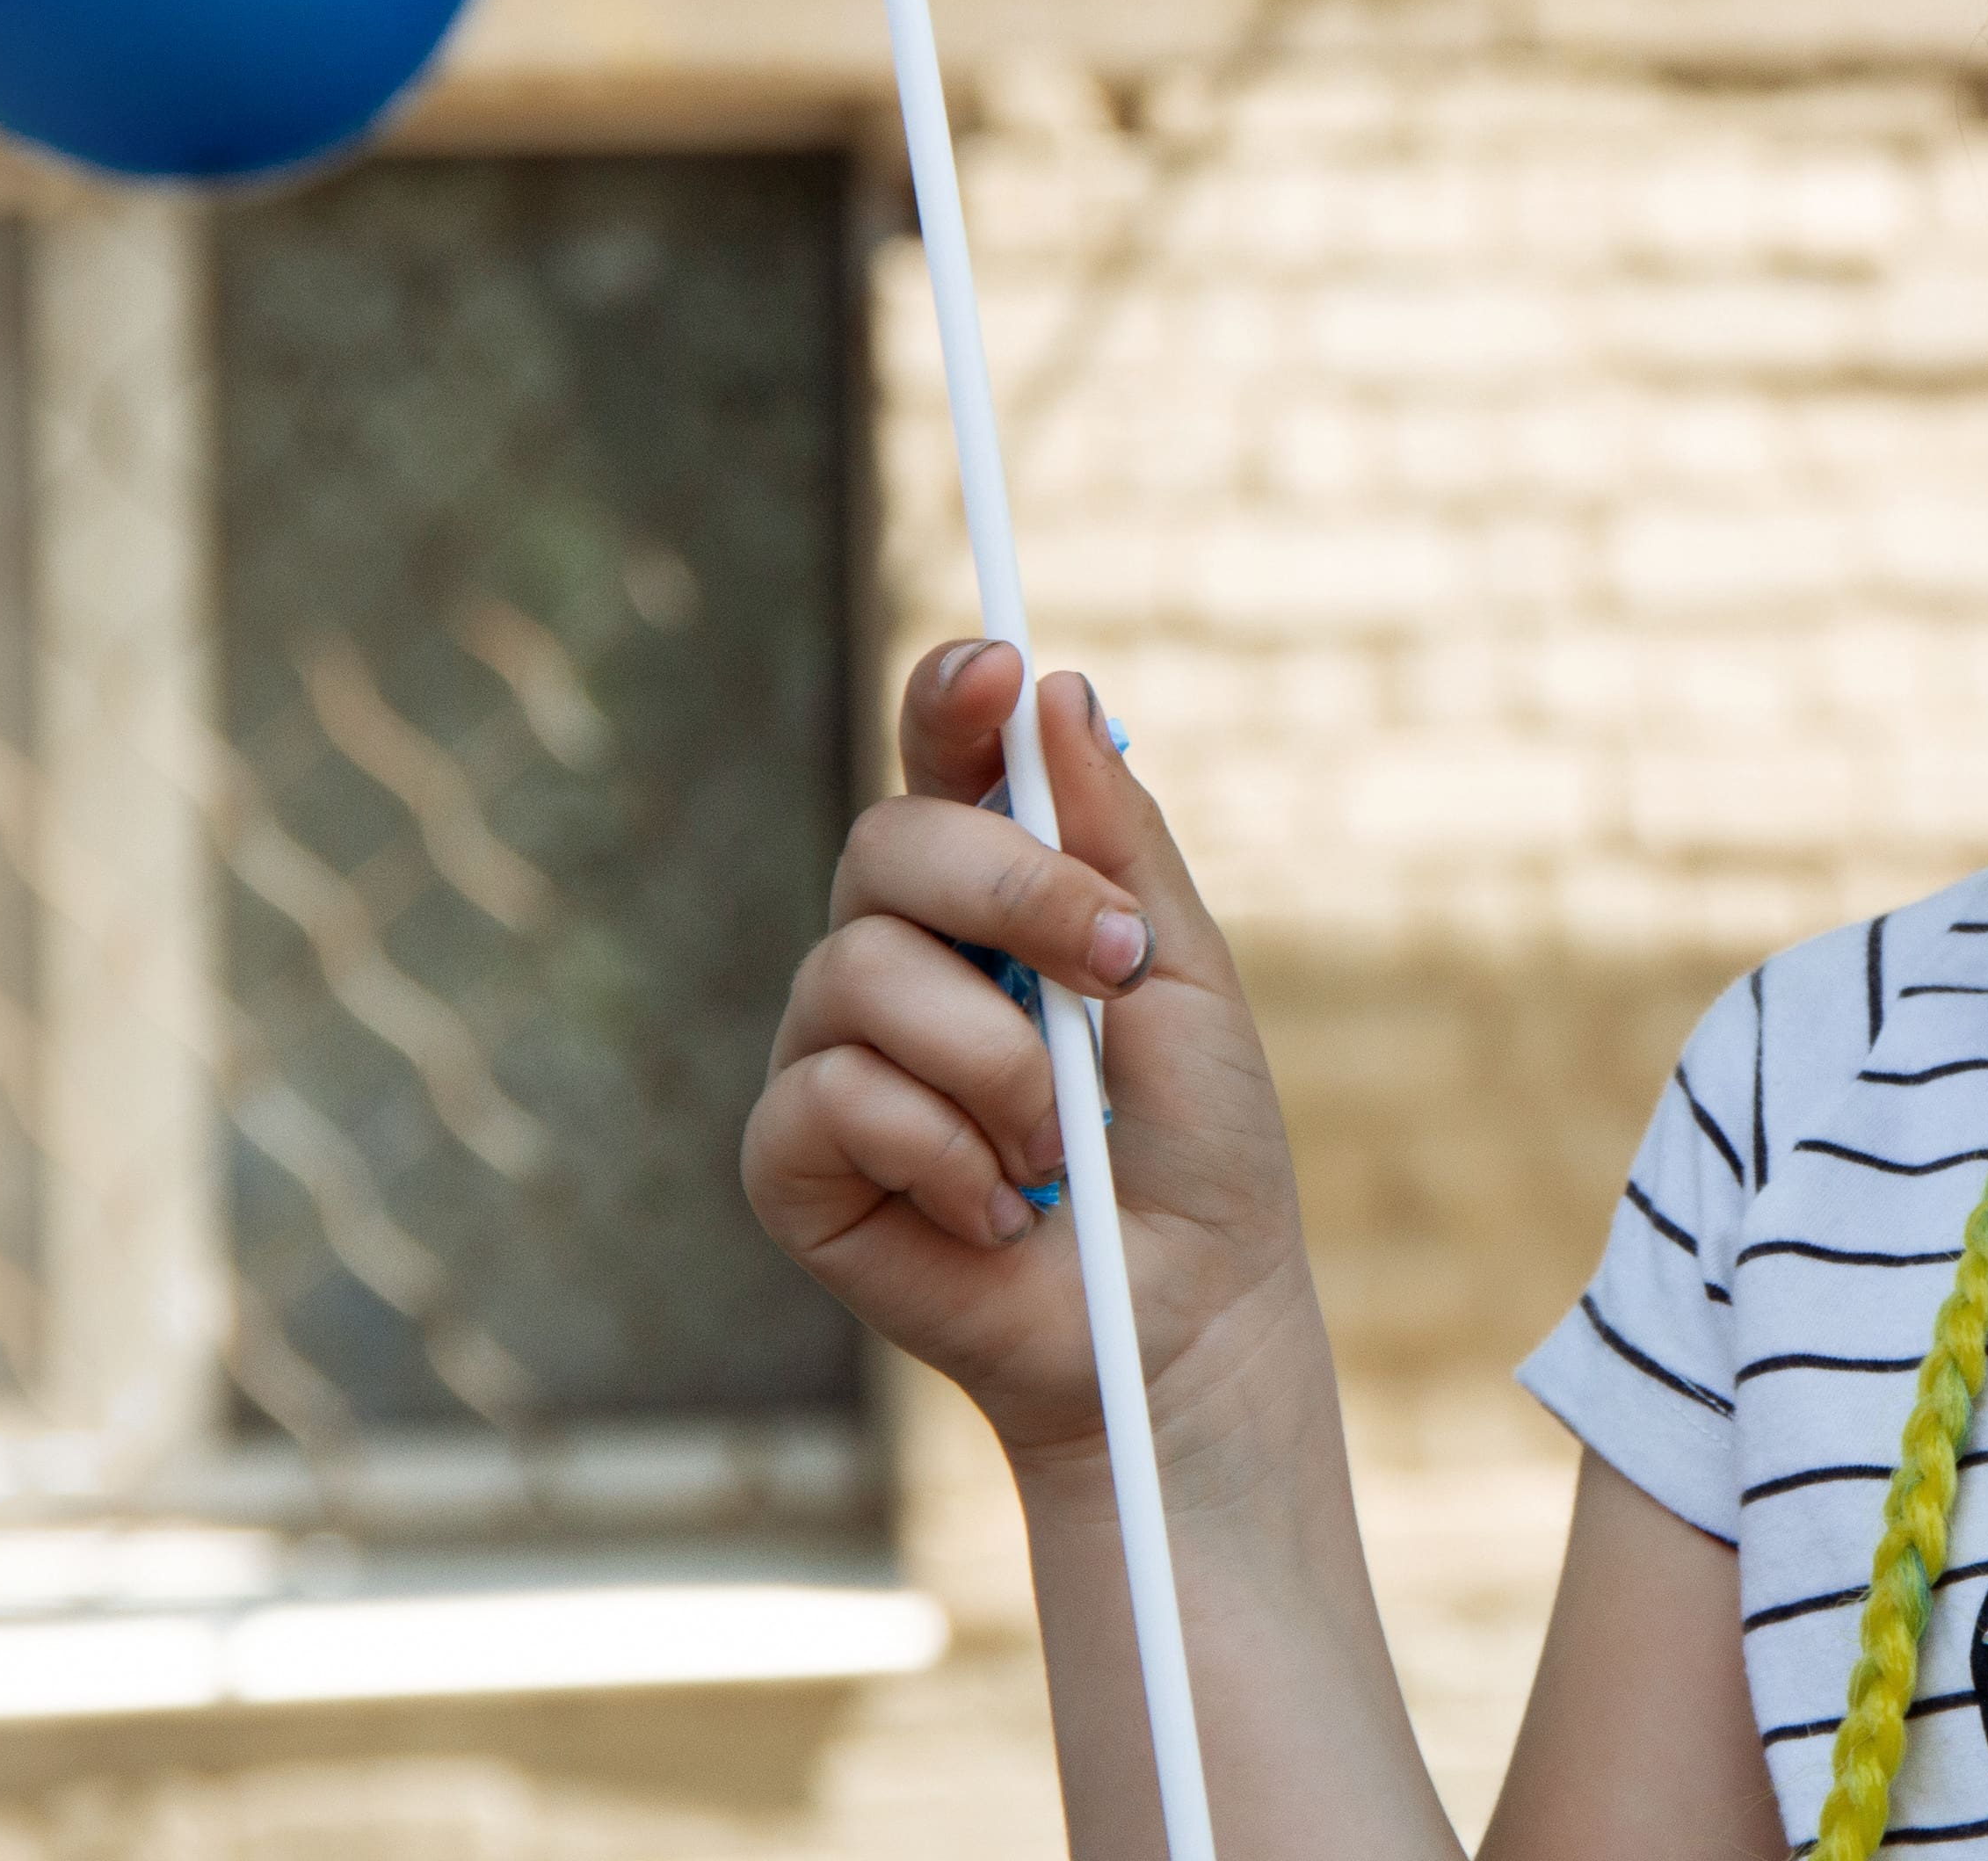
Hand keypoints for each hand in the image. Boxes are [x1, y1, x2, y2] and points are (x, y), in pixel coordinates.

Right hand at [742, 643, 1316, 1475]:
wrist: (1183, 1316)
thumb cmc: (1196, 1148)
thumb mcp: (1179, 973)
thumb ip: (1114, 841)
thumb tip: (1054, 690)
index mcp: (990, 896)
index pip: (937, 761)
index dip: (948, 702)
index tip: (996, 670)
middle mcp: (893, 954)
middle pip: (886, 843)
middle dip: (1011, 888)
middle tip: (1112, 969)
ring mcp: (830, 1053)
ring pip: (860, 970)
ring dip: (997, 1061)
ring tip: (1058, 1144)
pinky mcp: (791, 1161)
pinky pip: (832, 1096)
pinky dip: (942, 1153)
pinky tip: (996, 1210)